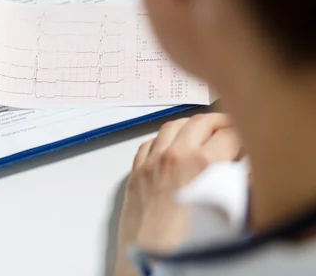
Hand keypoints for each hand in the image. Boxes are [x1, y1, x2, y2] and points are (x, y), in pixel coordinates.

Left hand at [115, 114, 241, 275]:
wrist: (150, 267)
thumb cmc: (186, 248)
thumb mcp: (229, 219)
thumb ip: (240, 190)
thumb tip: (245, 175)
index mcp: (201, 165)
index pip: (230, 134)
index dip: (243, 135)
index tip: (247, 141)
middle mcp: (173, 158)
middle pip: (200, 122)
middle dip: (218, 122)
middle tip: (229, 128)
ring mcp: (151, 164)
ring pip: (170, 127)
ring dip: (189, 125)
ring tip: (201, 131)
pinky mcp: (135, 175)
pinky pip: (147, 144)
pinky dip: (161, 140)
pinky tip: (168, 147)